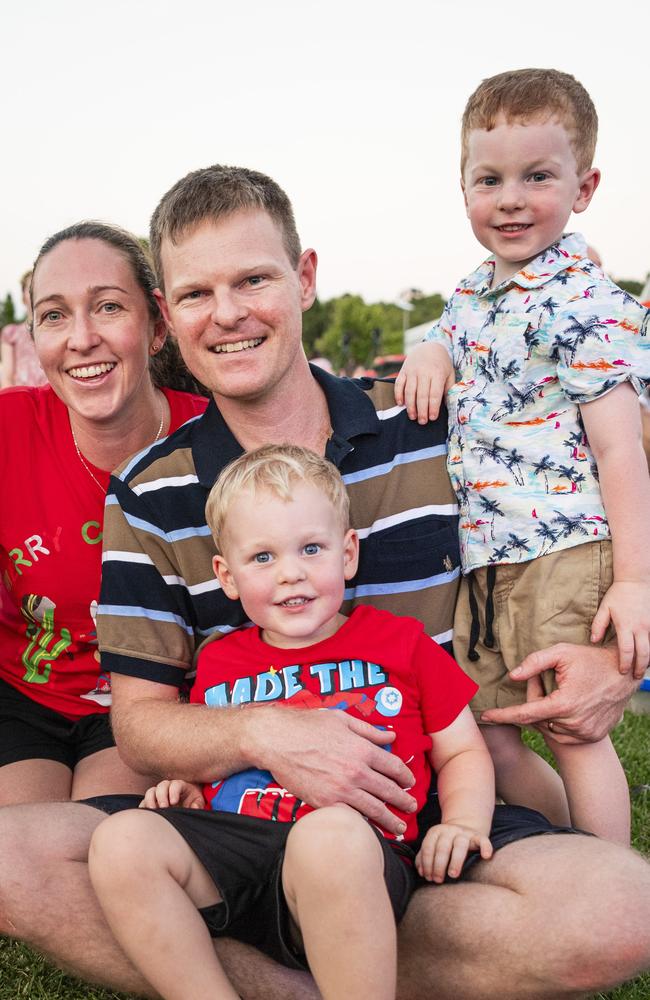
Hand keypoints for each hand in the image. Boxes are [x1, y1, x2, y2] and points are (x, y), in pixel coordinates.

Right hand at [139, 779, 204, 809]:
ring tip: (154, 811)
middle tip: (164, 807)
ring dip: (150, 801)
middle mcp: (168, 787)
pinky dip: (144, 807)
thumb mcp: (198, 801)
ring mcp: (158, 793)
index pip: (175, 785)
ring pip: (151, 792)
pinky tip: (147, 814)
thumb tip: (194, 807)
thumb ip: (198, 804)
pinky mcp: (151, 801)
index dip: (173, 792)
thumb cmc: (192, 800)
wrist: (186, 802)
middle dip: (161, 796)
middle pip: (161, 786)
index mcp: (180, 785)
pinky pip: (144, 801)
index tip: (174, 802)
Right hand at [254, 708, 416, 836]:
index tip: (410, 782)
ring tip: (400, 827)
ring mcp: (341, 789)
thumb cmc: (307, 725)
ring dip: (390, 820)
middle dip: (403, 801)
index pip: (394, 766)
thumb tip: (390, 735)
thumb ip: (369, 730)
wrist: (277, 740)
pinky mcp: (325, 803)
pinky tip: (371, 831)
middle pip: (389, 790)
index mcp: (363, 749)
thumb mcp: (342, 719)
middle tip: (411, 807)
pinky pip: (351, 817)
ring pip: (374, 809)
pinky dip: (364, 825)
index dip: (405, 776)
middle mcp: (356, 771)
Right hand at [394, 341, 453, 423]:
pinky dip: (398, 395)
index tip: (433, 418)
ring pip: (409, 391)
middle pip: (421, 395)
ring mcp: (412, 371)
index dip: (433, 407)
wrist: (429, 346)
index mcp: (437, 373)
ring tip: (413, 417)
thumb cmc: (442, 364)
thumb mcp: (450, 374)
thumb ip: (448, 388)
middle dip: (422, 410)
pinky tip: (400, 404)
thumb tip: (446, 406)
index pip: (434, 394)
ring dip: (410, 406)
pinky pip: (398, 384)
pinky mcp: (403, 370)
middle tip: (422, 422)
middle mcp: (424, 372)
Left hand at [415, 822, 491, 882]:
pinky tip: (486, 856)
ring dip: (455, 860)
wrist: (464, 828)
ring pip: (460, 844)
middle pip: (442, 847)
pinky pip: (483, 840)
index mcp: (436, 832)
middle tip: (438, 880)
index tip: (428, 877)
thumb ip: (424, 856)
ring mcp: (465, 833)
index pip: (428, 846)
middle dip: (438, 865)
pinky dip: (485, 847)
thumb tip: (421, 871)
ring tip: (453, 875)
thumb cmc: (445, 843)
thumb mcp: (433, 845)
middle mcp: (450, 830)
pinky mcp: (479, 836)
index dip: (427, 863)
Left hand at [480, 643, 638, 743]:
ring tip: (561, 694)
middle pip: (537, 719)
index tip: (486, 716)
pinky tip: (568, 707)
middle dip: (533, 705)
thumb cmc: (591, 660)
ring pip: (550, 728)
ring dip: (547, 715)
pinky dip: (559, 722)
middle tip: (547, 686)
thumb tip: (512, 676)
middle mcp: (574, 723)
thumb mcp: (562, 653)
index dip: (503, 715)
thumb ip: (535, 662)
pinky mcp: (591, 737)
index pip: (525, 714)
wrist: (624, 675)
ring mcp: (584, 733)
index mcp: (564, 704)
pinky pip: (564, 734)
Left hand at [591, 581, 649, 678]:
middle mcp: (640, 628)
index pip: (627, 650)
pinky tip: (648, 657)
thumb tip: (593, 641)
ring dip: (648, 661)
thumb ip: (598, 625)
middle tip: (635, 676)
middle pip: (643, 654)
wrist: (636, 580)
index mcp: (626, 626)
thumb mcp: (604, 608)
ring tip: (642, 670)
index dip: (625, 663)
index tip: (622, 671)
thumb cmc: (618, 594)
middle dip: (640, 667)